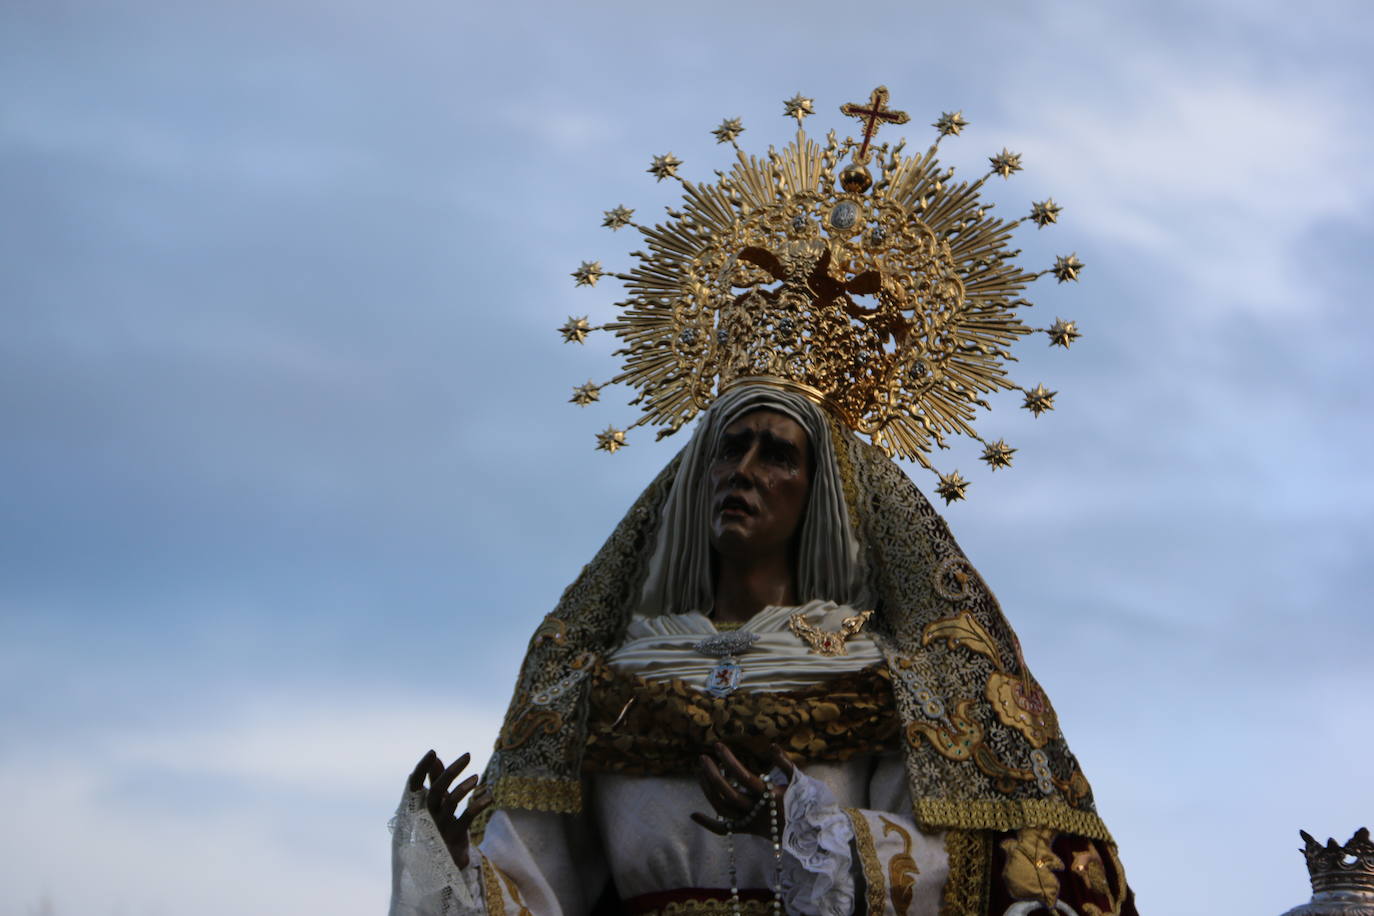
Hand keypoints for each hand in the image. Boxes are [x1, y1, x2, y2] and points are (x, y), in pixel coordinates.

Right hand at [408, 749, 491, 869]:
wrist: (446, 861)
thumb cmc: (441, 826)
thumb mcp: (440, 803)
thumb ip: (436, 781)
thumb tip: (436, 758)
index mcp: (421, 805)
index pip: (414, 785)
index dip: (422, 769)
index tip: (433, 752)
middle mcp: (428, 815)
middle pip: (436, 791)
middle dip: (450, 772)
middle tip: (468, 755)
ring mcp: (441, 826)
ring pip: (450, 803)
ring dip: (464, 788)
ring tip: (478, 777)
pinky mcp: (455, 836)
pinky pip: (467, 817)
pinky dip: (479, 805)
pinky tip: (490, 796)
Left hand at [691, 742, 795, 838]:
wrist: (810, 832)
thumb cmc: (805, 802)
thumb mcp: (798, 780)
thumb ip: (784, 762)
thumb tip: (772, 745)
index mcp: (770, 796)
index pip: (743, 776)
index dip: (729, 761)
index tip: (718, 746)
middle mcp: (757, 810)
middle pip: (728, 793)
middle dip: (712, 774)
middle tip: (703, 758)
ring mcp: (750, 822)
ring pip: (723, 808)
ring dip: (709, 790)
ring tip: (701, 773)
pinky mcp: (747, 830)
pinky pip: (725, 829)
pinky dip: (708, 823)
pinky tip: (693, 814)